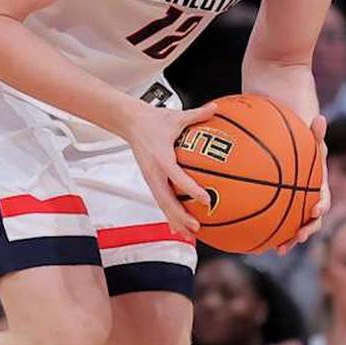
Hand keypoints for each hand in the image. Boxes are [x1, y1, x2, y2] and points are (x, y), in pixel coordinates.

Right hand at [123, 102, 216, 237]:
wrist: (129, 123)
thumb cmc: (153, 120)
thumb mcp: (175, 116)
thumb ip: (197, 114)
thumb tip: (215, 108)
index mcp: (161, 157)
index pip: (176, 176)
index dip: (190, 188)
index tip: (205, 199)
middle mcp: (154, 172)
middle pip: (166, 199)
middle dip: (180, 215)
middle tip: (197, 227)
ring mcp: (151, 179)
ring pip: (163, 205)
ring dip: (176, 221)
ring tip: (190, 236)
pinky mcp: (151, 181)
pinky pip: (161, 201)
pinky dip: (170, 215)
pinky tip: (179, 229)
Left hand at [276, 115, 330, 254]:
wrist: (291, 147)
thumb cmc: (301, 141)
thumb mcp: (308, 136)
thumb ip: (314, 132)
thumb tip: (321, 118)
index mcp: (318, 186)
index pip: (324, 199)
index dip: (321, 206)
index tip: (315, 210)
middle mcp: (309, 200)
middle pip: (311, 220)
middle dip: (306, 231)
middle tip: (298, 237)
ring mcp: (295, 207)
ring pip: (293, 226)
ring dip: (288, 239)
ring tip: (278, 249)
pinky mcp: (281, 210)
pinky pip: (276, 223)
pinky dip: (269, 232)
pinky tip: (254, 241)